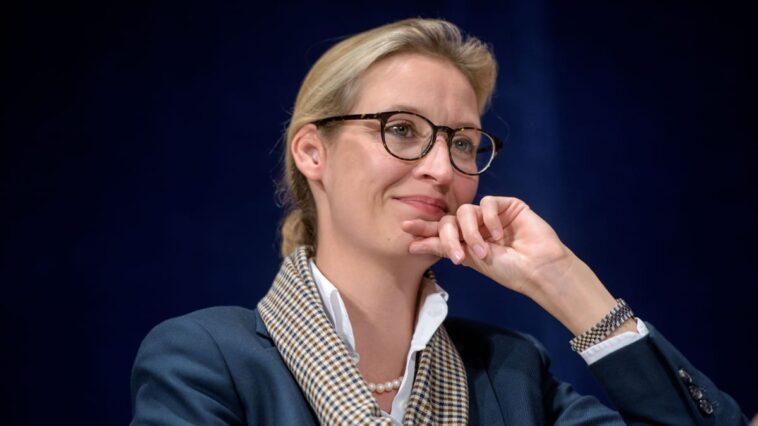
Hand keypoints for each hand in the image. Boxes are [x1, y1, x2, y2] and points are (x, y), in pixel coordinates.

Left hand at [402, 196, 624, 335]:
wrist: (537, 269)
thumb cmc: (508, 270)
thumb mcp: (470, 260)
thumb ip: (444, 248)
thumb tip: (413, 244)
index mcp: (467, 240)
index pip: (442, 229)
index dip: (425, 228)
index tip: (405, 228)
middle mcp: (477, 226)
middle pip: (450, 219)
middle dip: (449, 235)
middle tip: (458, 254)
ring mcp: (492, 215)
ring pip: (466, 211)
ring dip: (472, 232)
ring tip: (485, 251)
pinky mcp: (507, 205)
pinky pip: (487, 203)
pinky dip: (490, 219)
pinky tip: (500, 235)